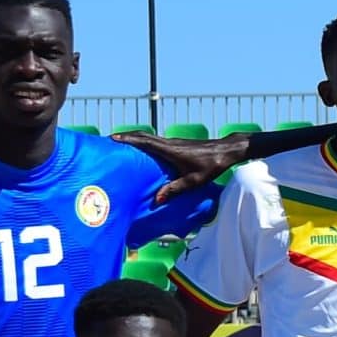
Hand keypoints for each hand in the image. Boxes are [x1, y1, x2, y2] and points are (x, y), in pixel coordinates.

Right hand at [114, 129, 248, 204]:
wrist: (226, 151)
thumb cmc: (211, 166)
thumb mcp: (194, 181)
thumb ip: (175, 189)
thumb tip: (156, 200)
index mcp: (171, 150)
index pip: (145, 141)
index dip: (129, 139)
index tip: (113, 138)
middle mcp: (169, 143)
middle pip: (144, 136)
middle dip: (127, 136)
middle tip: (110, 139)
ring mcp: (173, 142)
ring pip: (149, 137)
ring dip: (135, 138)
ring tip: (121, 143)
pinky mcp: (177, 144)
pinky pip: (156, 141)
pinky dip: (145, 142)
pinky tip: (141, 149)